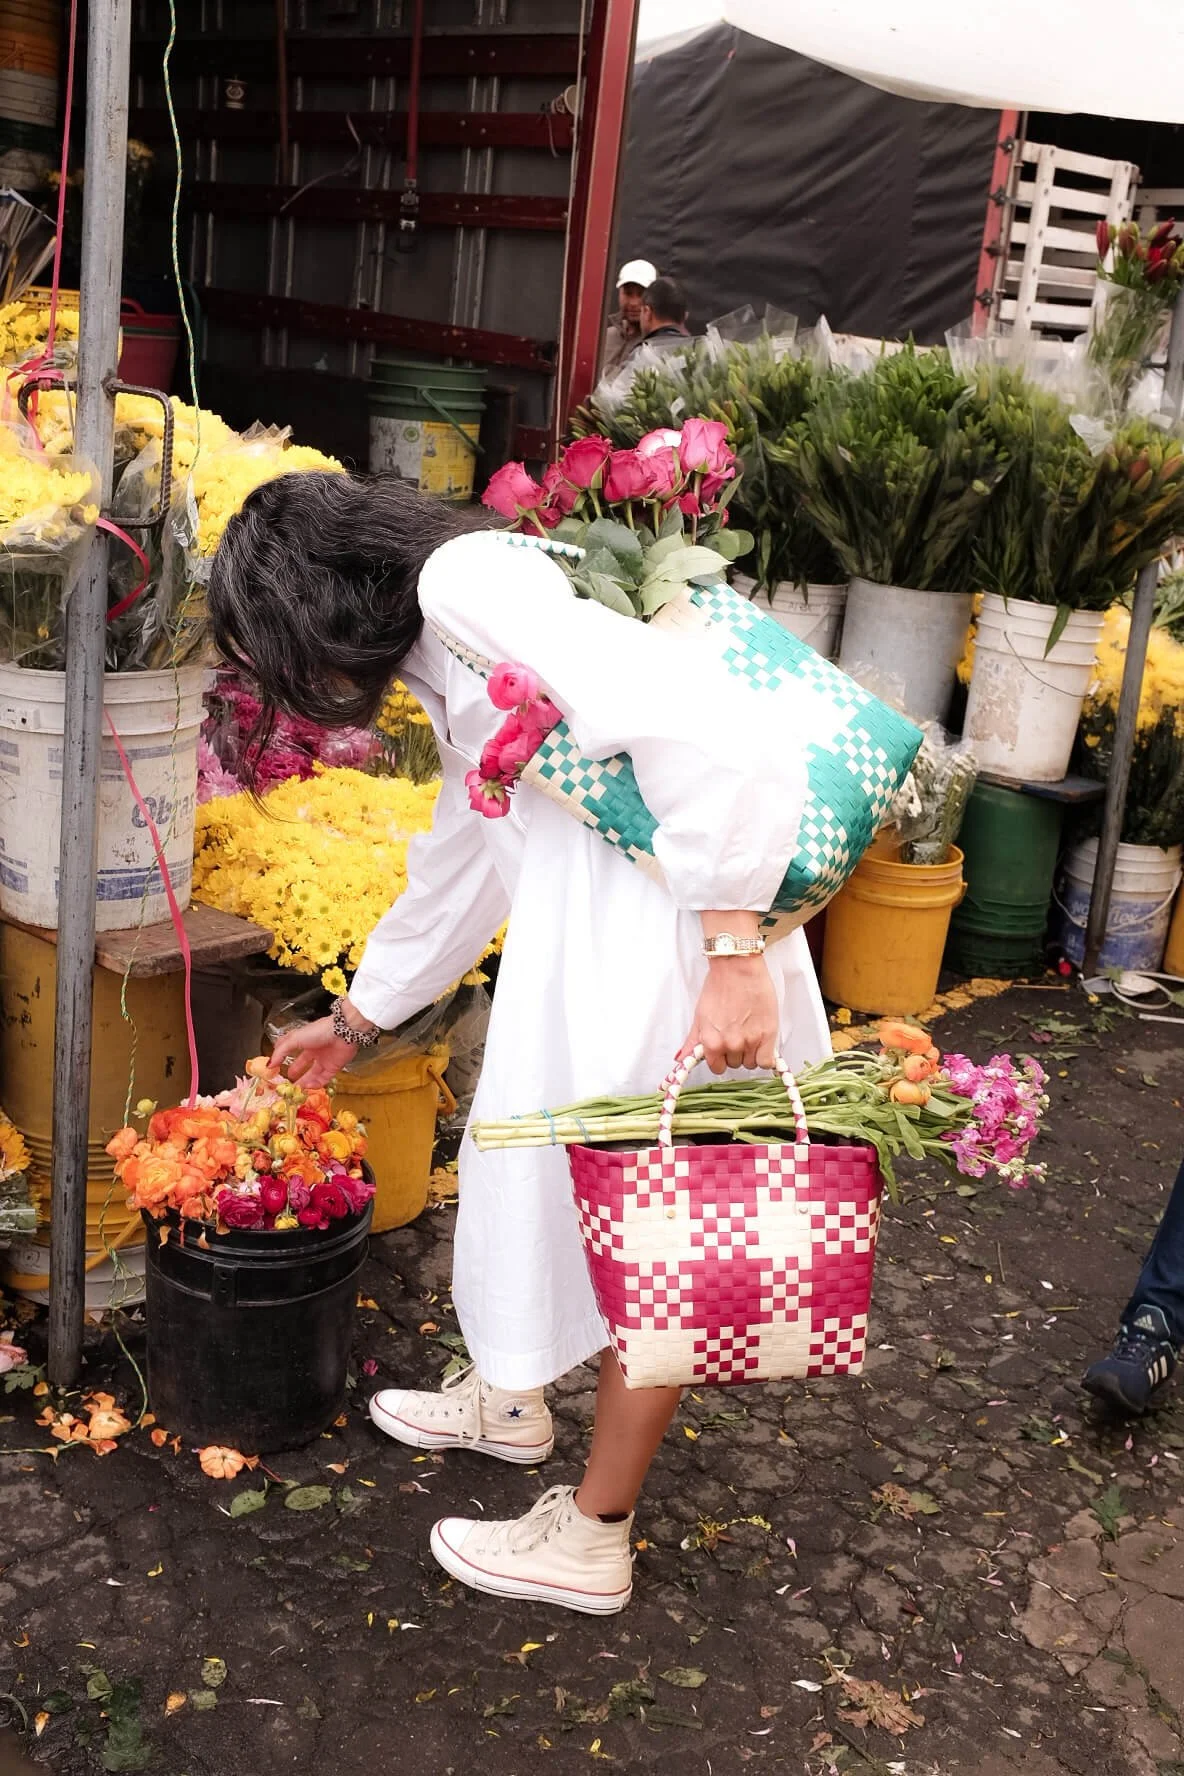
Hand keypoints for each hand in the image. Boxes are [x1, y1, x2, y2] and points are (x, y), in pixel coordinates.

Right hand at [269, 1016, 357, 1088]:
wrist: (344, 1031)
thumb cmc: (319, 1031)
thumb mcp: (294, 1039)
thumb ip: (281, 1052)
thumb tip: (269, 1064)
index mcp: (304, 1040)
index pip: (290, 1049)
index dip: (282, 1058)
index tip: (274, 1069)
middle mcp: (314, 1050)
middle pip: (302, 1064)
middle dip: (294, 1073)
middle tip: (285, 1082)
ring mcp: (325, 1059)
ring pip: (312, 1074)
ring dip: (304, 1082)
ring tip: (295, 1090)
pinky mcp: (334, 1067)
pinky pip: (324, 1078)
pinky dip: (316, 1084)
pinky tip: (308, 1087)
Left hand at [681, 955, 778, 1074]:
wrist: (738, 968)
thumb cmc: (719, 986)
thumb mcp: (700, 1015)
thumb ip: (692, 1041)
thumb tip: (681, 1059)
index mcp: (711, 1042)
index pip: (717, 1068)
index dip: (721, 1058)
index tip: (725, 1049)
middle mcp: (730, 1045)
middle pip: (735, 1065)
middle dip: (736, 1053)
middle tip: (738, 1033)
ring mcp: (749, 1041)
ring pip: (751, 1063)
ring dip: (751, 1052)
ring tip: (750, 1032)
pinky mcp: (768, 1035)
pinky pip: (766, 1062)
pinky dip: (765, 1055)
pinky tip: (762, 1042)